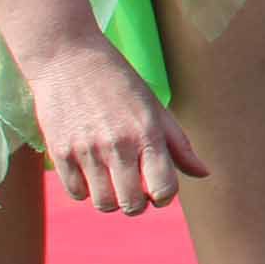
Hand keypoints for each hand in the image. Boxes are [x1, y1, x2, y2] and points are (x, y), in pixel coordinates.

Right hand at [27, 36, 205, 214]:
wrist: (68, 58)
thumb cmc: (119, 83)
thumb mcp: (155, 108)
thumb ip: (179, 146)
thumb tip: (204, 173)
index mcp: (148, 133)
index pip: (164, 189)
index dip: (165, 196)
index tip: (159, 189)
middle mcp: (118, 145)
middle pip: (132, 205)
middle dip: (138, 204)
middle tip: (136, 190)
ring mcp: (87, 151)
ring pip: (103, 204)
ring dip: (111, 200)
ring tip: (113, 180)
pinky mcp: (60, 153)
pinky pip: (76, 194)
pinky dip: (85, 190)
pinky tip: (91, 171)